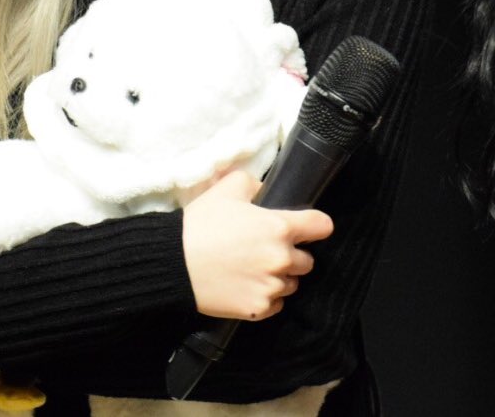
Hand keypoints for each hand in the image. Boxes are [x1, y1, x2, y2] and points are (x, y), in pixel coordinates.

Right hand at [181, 170, 331, 320]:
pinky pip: (276, 304)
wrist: (172, 263)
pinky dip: (266, 296)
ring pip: (292, 284)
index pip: (322, 226)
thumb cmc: (200, 223)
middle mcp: (281, 259)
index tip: (307, 228)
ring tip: (253, 270)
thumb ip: (254, 184)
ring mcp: (271, 287)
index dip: (315, 225)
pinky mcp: (259, 309)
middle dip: (291, 254)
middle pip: (308, 260)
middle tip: (265, 250)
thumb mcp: (226, 188)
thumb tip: (266, 191)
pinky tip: (245, 286)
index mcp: (279, 227)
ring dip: (279, 277)